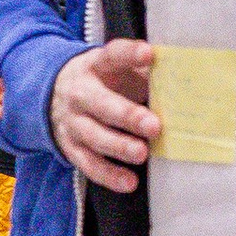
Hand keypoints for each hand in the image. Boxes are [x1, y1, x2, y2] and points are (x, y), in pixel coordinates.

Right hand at [50, 38, 158, 191]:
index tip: (148, 54)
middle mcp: (79, 93)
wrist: (53, 94)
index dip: (129, 54)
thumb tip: (182, 74)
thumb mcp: (116, 68)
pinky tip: (128, 182)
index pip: (111, 56)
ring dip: (118, 147)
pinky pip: (88, 164)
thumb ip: (144, 70)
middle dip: (127, 115)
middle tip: (154, 126)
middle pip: (101, 103)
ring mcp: (72, 122)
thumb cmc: (101, 81)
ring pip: (94, 136)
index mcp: (95, 66)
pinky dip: (108, 175)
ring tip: (142, 154)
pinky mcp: (70, 147)